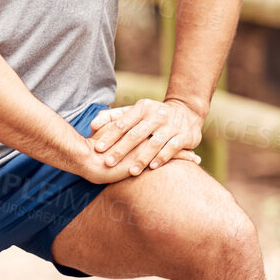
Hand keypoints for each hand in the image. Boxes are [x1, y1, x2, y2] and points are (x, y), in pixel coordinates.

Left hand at [82, 98, 205, 181]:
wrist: (187, 112)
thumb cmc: (151, 116)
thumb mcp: (134, 112)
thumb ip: (112, 117)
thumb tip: (92, 125)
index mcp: (142, 108)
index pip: (122, 124)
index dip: (109, 136)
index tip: (97, 149)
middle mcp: (157, 115)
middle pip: (136, 134)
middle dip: (121, 149)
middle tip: (108, 163)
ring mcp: (172, 125)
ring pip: (155, 143)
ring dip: (142, 158)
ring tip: (131, 171)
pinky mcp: (185, 135)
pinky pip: (173, 147)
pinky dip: (162, 157)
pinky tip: (152, 167)